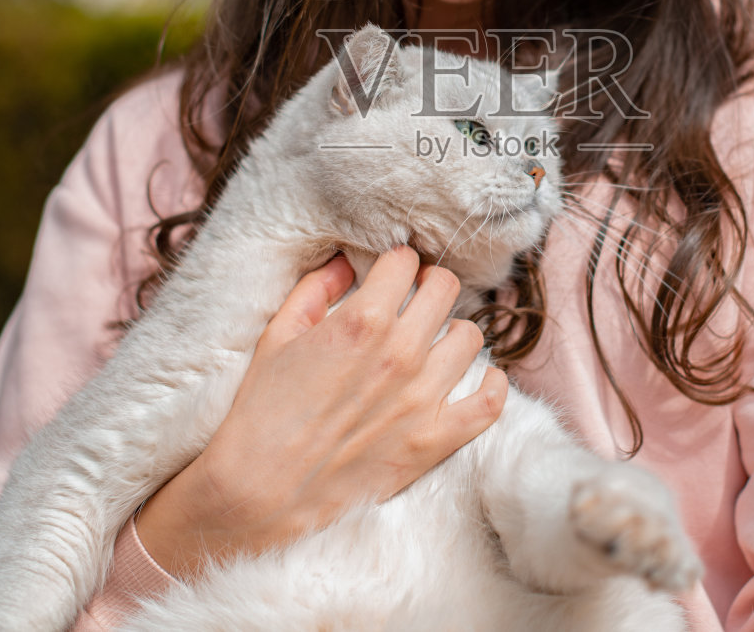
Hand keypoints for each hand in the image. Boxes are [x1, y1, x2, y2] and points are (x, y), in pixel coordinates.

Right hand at [134, 246, 507, 577]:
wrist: (260, 490)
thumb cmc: (263, 411)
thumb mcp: (277, 335)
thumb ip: (315, 289)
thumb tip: (346, 262)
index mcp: (361, 321)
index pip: (405, 263)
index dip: (395, 264)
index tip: (389, 276)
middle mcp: (400, 353)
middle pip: (444, 289)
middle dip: (427, 287)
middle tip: (413, 301)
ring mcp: (423, 398)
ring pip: (470, 336)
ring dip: (452, 331)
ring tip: (434, 341)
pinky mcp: (435, 440)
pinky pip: (490, 402)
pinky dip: (493, 385)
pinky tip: (481, 377)